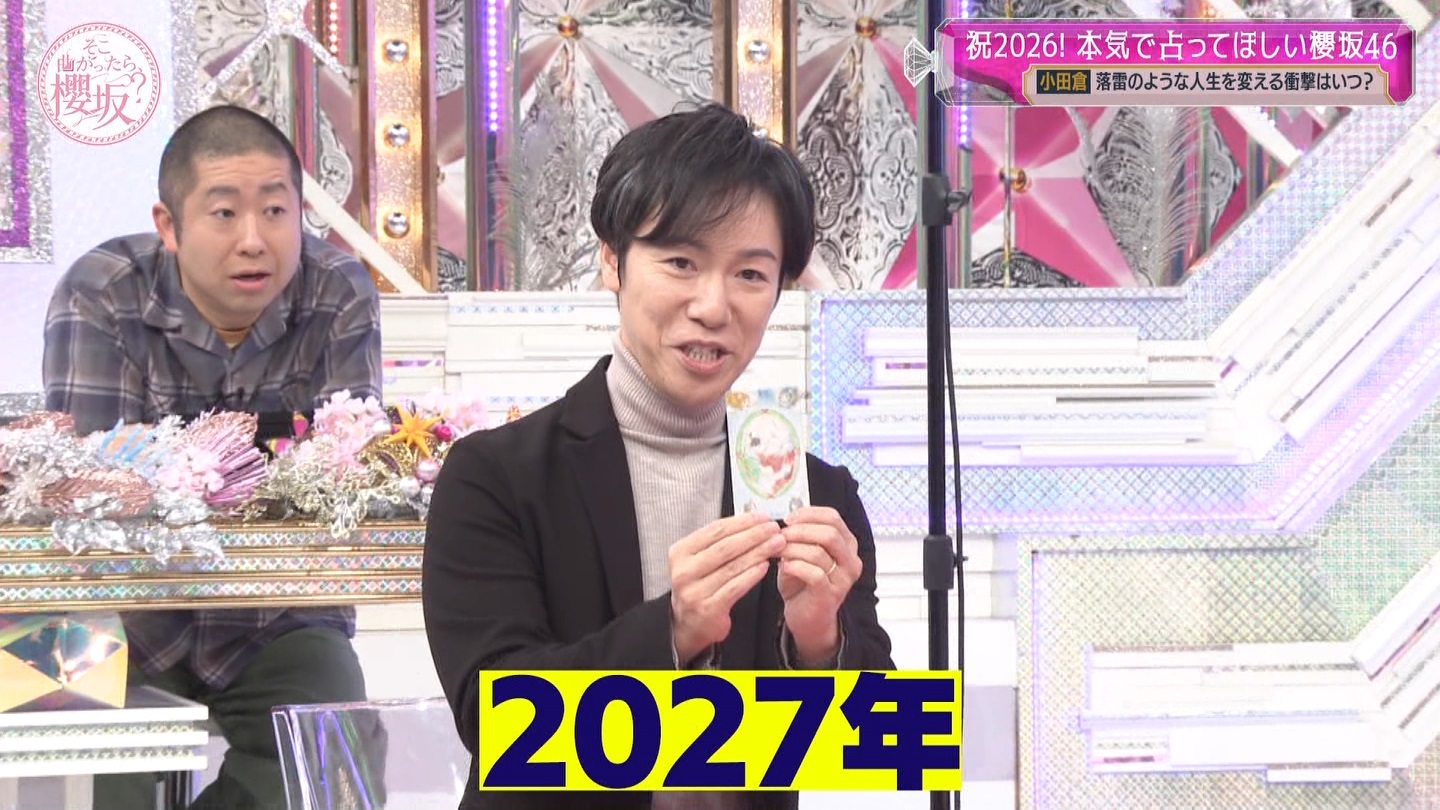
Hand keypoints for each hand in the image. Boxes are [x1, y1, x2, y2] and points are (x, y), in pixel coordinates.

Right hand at [669, 511, 783, 663]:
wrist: (690, 623)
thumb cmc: (700, 586)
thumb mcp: (699, 560)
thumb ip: (719, 542)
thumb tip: (753, 522)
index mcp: (680, 552)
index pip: (715, 530)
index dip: (741, 522)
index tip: (762, 517)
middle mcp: (683, 571)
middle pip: (724, 547)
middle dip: (753, 535)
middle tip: (774, 528)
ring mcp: (694, 591)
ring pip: (732, 566)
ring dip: (758, 552)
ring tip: (776, 544)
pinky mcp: (708, 608)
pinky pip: (735, 587)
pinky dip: (752, 575)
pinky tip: (765, 565)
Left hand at [777, 506, 859, 661]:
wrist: (807, 617)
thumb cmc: (804, 583)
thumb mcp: (804, 552)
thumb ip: (801, 535)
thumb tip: (787, 520)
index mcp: (847, 544)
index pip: (833, 517)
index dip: (809, 514)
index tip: (788, 518)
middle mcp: (851, 560)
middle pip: (830, 533)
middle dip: (800, 531)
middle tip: (781, 535)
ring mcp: (843, 579)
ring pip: (819, 552)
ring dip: (793, 548)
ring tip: (778, 551)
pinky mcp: (831, 595)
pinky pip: (814, 574)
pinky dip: (795, 566)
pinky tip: (784, 566)